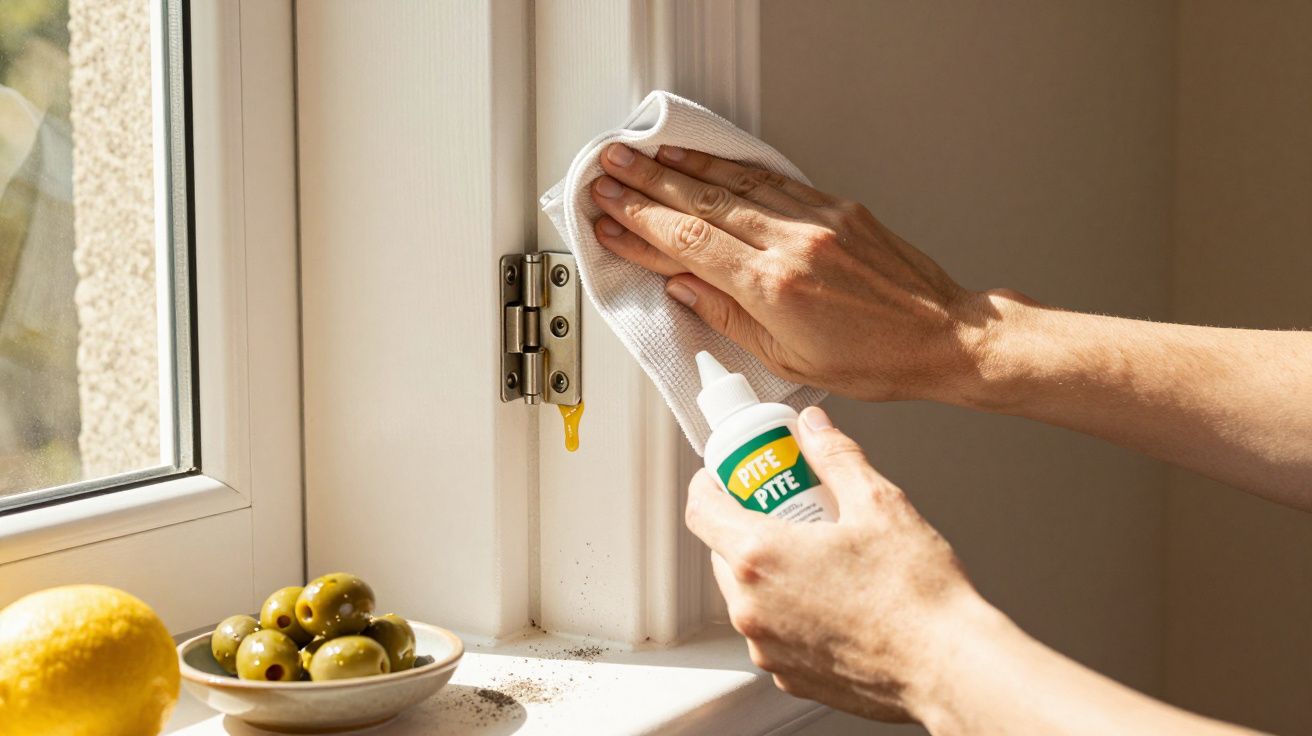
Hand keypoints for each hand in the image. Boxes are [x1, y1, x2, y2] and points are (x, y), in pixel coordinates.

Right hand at [589, 143, 997, 401]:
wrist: (944, 335)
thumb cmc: (875, 360)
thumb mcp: (789, 359)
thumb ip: (728, 318)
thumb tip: (682, 287)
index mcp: (775, 288)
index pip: (688, 246)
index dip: (641, 228)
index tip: (608, 218)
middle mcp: (792, 244)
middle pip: (701, 205)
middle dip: (646, 186)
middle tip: (607, 172)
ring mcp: (815, 219)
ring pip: (733, 183)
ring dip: (681, 167)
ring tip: (642, 155)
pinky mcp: (835, 207)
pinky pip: (772, 178)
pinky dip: (730, 167)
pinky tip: (704, 160)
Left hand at [684, 405, 980, 721]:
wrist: (948, 666)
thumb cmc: (916, 595)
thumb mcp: (878, 503)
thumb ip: (835, 457)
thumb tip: (814, 428)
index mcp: (760, 558)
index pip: (701, 511)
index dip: (710, 485)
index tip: (728, 476)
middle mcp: (752, 608)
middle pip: (724, 554)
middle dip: (748, 527)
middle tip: (788, 510)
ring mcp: (767, 647)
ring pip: (748, 596)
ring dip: (769, 573)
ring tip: (819, 557)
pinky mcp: (789, 676)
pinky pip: (773, 633)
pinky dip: (789, 612)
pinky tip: (833, 600)